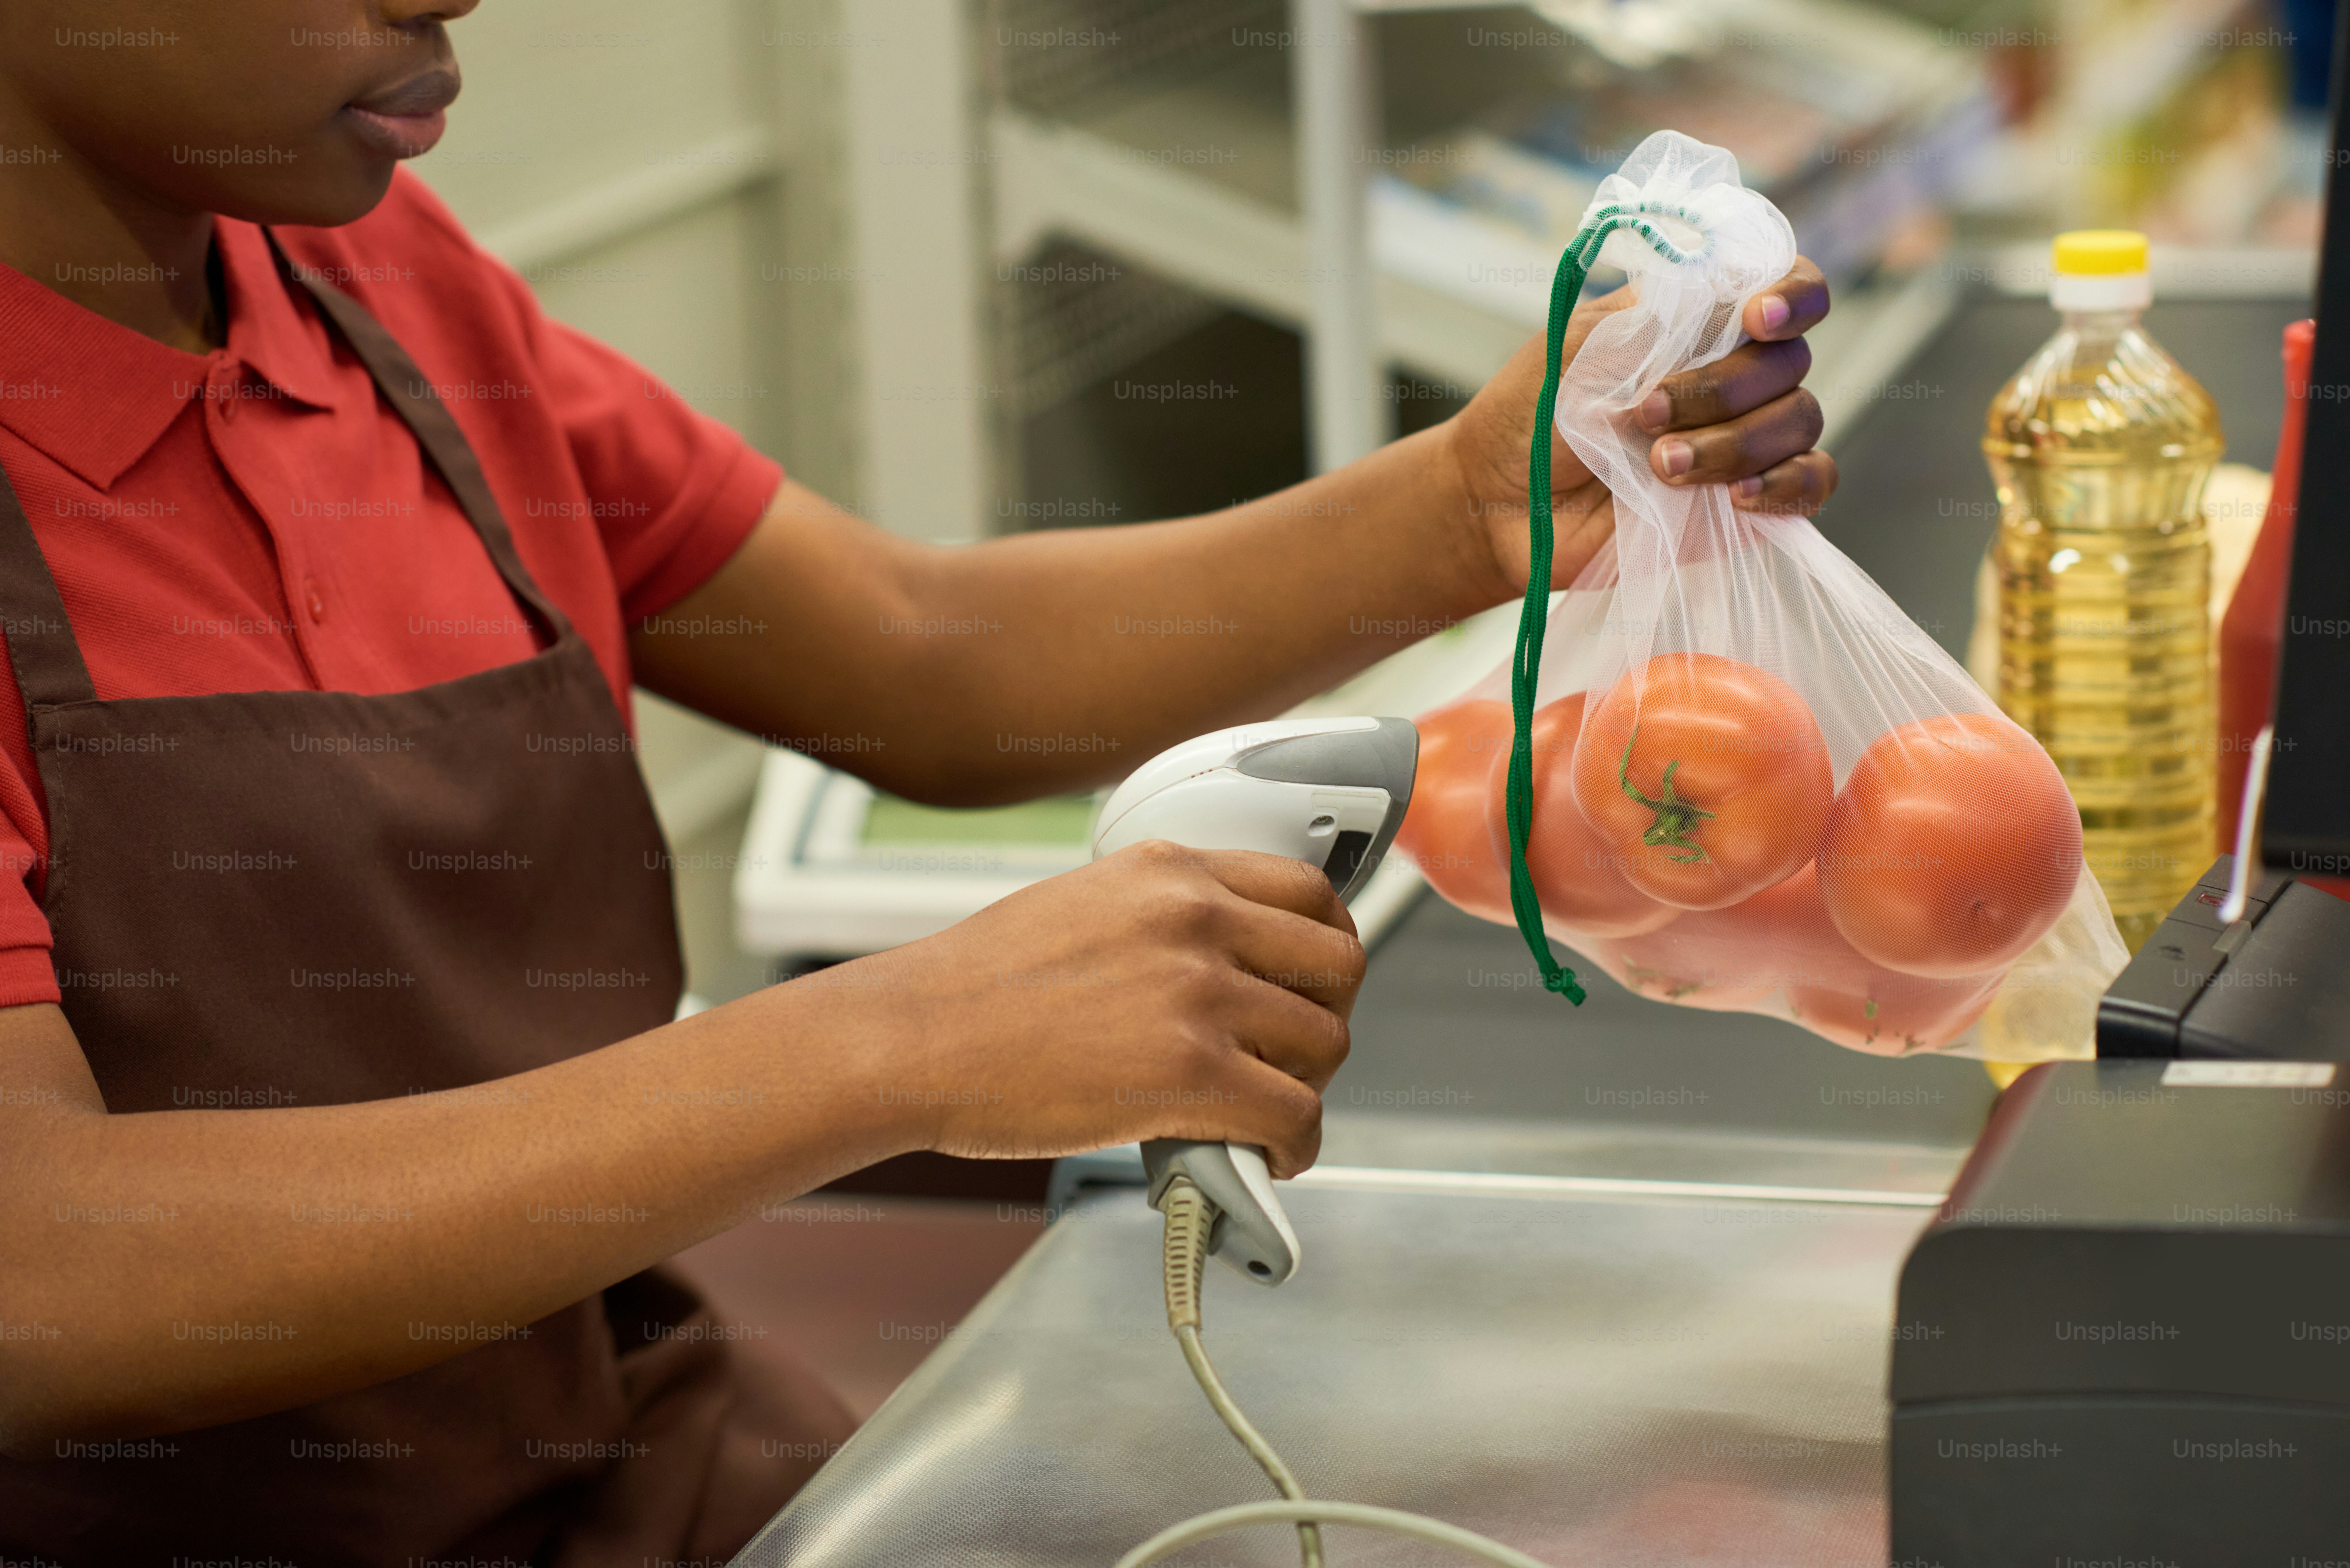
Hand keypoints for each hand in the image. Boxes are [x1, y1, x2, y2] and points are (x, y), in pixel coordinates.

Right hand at [804, 841, 1364, 1177]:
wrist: (914, 1038)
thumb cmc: (978, 986)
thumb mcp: (1084, 903)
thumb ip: (1161, 918)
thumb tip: (1219, 967)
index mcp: (1170, 870)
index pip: (1308, 891)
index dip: (1328, 946)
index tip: (1316, 982)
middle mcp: (1196, 918)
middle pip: (1336, 965)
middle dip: (1329, 1015)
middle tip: (1298, 1053)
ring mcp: (1197, 994)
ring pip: (1324, 1043)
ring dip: (1310, 1085)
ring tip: (1273, 1110)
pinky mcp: (1190, 1074)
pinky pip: (1295, 1114)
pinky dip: (1298, 1144)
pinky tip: (1272, 1155)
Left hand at [1446, 259, 1837, 595]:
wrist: (1502, 500)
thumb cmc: (1532, 414)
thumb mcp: (1577, 345)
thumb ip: (1653, 317)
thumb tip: (1728, 299)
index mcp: (1701, 322)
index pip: (1786, 284)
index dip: (1792, 295)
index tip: (1755, 320)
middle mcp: (1737, 375)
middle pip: (1790, 362)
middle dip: (1721, 390)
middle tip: (1644, 415)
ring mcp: (1748, 438)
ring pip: (1800, 421)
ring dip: (1732, 443)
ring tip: (1658, 466)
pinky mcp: (1747, 502)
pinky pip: (1811, 484)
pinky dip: (1784, 486)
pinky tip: (1735, 496)